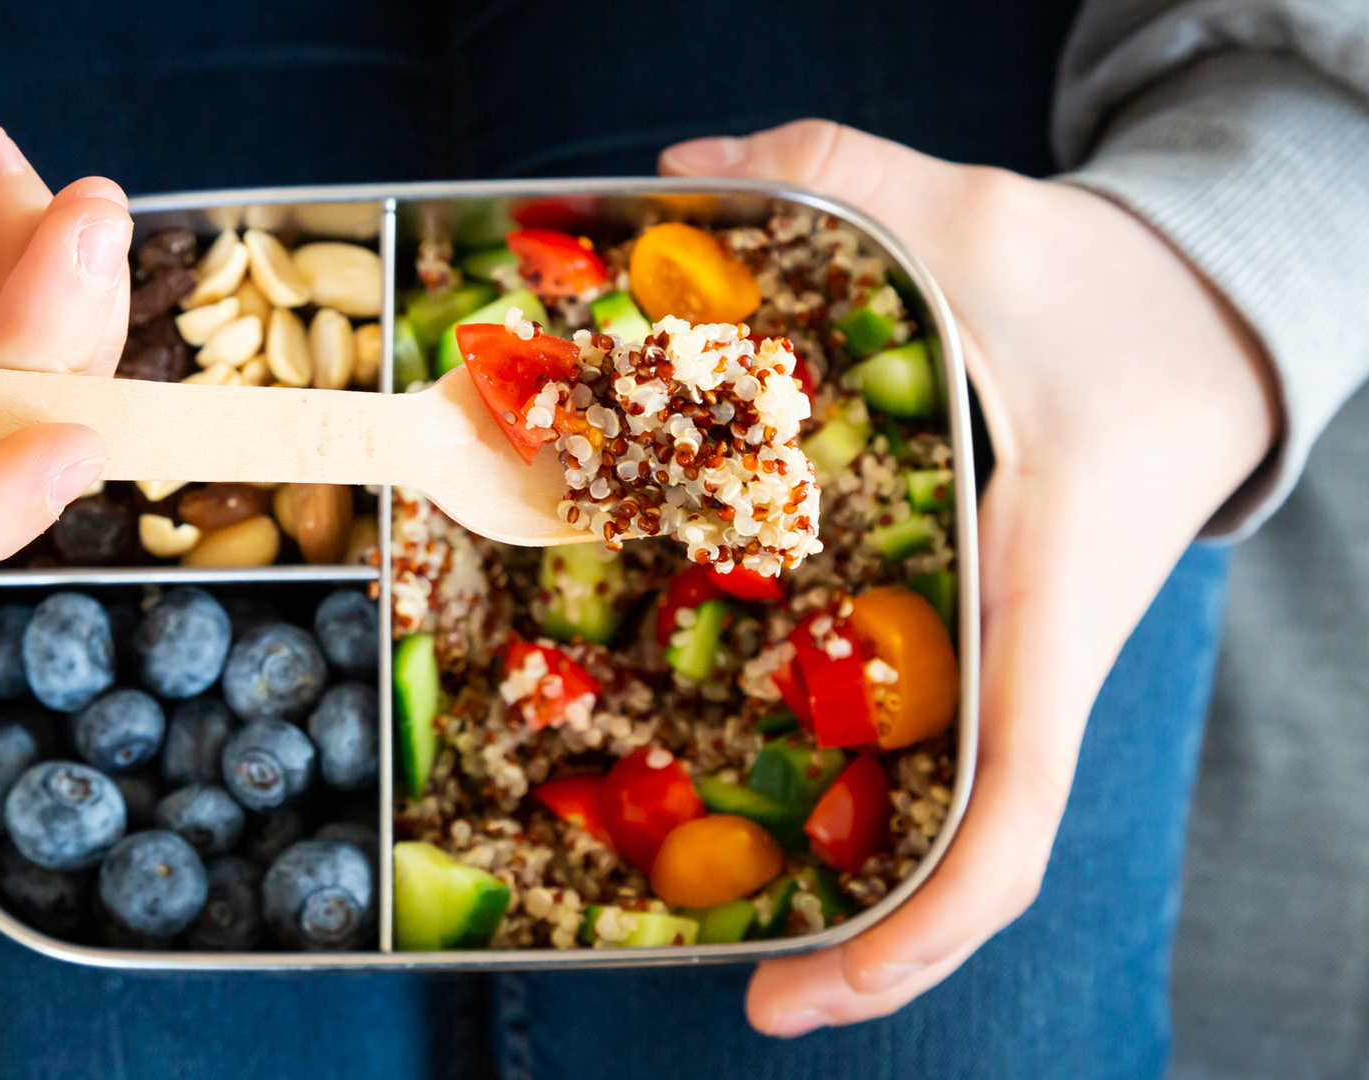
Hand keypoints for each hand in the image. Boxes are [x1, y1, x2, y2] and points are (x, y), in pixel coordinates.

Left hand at [661, 122, 1276, 1034]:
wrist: (1210, 317)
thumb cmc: (1119, 295)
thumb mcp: (982, 219)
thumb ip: (840, 174)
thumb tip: (681, 167)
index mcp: (1050, 604)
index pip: (1014, 812)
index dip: (920, 926)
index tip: (805, 992)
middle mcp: (1030, 662)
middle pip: (968, 858)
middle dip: (872, 950)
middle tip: (742, 996)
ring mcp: (1007, 660)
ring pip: (946, 815)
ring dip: (859, 888)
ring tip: (721, 930)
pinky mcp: (982, 634)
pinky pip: (926, 741)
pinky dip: (858, 789)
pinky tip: (754, 785)